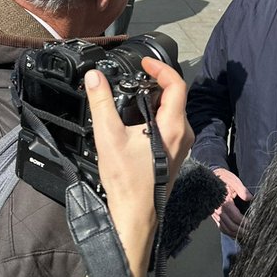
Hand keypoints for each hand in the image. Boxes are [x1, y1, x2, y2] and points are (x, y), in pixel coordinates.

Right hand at [84, 58, 192, 276]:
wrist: (135, 214)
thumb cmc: (126, 179)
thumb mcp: (108, 136)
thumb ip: (100, 103)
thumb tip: (94, 77)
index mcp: (173, 126)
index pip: (176, 85)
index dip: (161, 69)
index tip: (144, 63)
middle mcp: (183, 134)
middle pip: (175, 97)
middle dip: (156, 83)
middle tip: (135, 77)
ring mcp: (181, 146)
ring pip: (173, 112)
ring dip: (155, 100)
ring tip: (132, 96)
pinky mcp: (174, 155)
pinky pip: (170, 126)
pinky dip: (156, 115)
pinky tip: (136, 121)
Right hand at [211, 167, 250, 239]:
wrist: (209, 178)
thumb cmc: (222, 178)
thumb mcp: (233, 179)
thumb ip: (242, 189)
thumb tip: (250, 198)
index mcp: (224, 203)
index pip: (237, 218)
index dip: (246, 224)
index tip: (254, 225)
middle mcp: (218, 210)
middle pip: (232, 227)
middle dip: (243, 232)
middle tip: (252, 233)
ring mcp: (215, 214)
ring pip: (226, 229)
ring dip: (236, 234)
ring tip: (246, 235)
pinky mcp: (213, 215)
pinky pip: (221, 228)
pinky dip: (229, 233)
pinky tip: (235, 234)